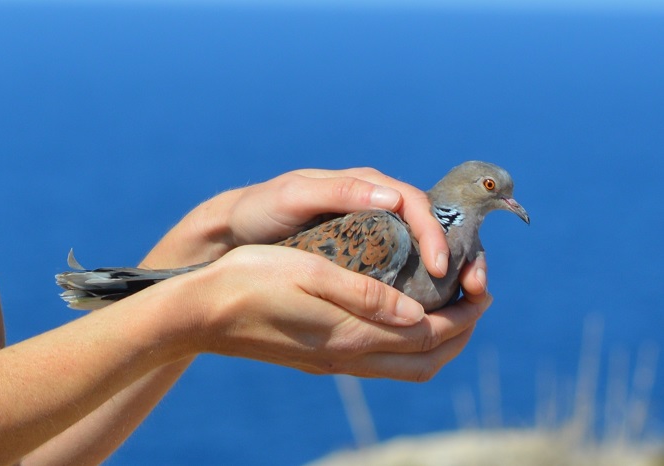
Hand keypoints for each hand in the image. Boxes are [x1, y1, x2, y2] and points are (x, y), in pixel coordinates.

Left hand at [148, 167, 452, 278]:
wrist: (231, 234)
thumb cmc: (260, 210)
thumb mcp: (294, 196)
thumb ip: (338, 192)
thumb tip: (393, 197)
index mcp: (364, 186)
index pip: (416, 203)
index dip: (436, 234)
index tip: (442, 268)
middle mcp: (375, 206)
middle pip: (432, 225)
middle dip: (461, 254)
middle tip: (475, 289)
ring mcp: (371, 232)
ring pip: (424, 249)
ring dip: (451, 273)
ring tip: (464, 304)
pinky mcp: (364, 257)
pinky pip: (404, 268)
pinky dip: (424, 286)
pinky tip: (431, 309)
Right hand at [159, 245, 491, 380]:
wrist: (201, 315)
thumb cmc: (250, 281)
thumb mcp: (310, 273)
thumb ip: (367, 297)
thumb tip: (419, 314)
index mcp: (352, 334)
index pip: (431, 334)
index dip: (466, 313)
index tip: (482, 285)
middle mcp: (349, 357)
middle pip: (427, 359)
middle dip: (463, 331)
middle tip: (476, 297)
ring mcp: (334, 363)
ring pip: (407, 367)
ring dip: (439, 342)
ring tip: (450, 308)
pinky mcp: (321, 359)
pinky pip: (383, 362)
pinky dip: (409, 344)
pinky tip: (404, 318)